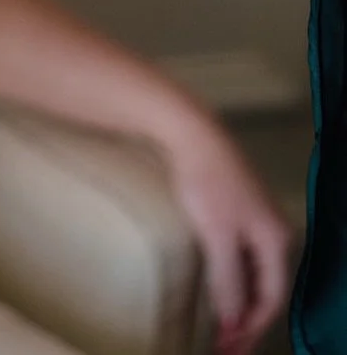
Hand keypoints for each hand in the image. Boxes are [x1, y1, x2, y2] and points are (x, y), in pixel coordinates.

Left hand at [165, 125, 292, 353]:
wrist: (190, 132)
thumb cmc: (206, 181)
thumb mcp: (217, 236)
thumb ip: (228, 280)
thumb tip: (233, 320)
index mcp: (276, 239)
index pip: (271, 298)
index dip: (251, 327)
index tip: (228, 348)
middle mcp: (273, 230)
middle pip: (264, 287)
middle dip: (246, 319)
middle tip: (223, 345)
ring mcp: (255, 218)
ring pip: (252, 272)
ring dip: (237, 300)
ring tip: (219, 325)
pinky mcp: (236, 208)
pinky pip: (240, 256)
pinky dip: (230, 278)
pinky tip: (216, 288)